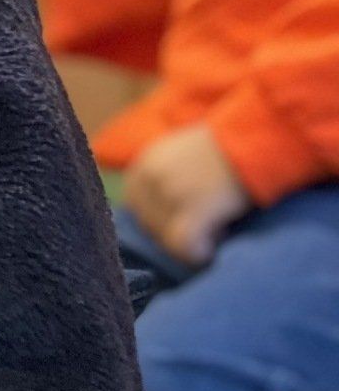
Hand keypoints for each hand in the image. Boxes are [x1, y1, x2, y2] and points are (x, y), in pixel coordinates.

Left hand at [123, 124, 251, 264]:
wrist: (256, 136)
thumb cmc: (224, 149)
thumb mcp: (179, 153)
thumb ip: (161, 177)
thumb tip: (155, 216)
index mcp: (144, 163)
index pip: (134, 207)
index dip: (158, 218)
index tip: (183, 218)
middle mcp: (150, 177)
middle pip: (149, 225)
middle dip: (174, 231)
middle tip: (206, 225)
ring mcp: (170, 193)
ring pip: (165, 239)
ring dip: (190, 242)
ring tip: (216, 228)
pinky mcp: (194, 209)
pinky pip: (184, 246)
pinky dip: (197, 254)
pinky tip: (212, 248)